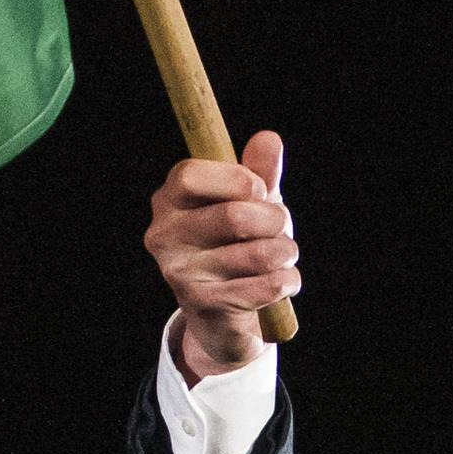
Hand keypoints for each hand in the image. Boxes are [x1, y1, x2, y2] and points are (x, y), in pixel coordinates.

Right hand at [146, 129, 299, 381]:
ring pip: (258, 254)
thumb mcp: (249, 203)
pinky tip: (282, 281)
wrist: (224, 314)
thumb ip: (258, 171)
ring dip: (286, 252)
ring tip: (283, 254)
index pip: (189, 176)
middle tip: (280, 226)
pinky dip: (288, 281)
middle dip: (275, 220)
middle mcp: (164, 236)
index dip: (236, 179)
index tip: (259, 190)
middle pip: (233, 217)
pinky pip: (267, 286)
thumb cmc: (237, 244)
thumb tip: (269, 138)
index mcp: (169, 200)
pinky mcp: (203, 305)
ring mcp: (180, 273)